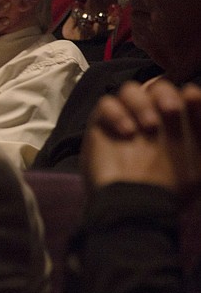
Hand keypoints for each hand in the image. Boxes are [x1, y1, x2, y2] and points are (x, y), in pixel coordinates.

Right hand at [82, 80, 200, 194]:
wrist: (133, 207)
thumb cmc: (167, 189)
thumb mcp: (198, 166)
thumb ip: (200, 130)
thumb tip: (194, 92)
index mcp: (177, 126)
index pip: (183, 95)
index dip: (189, 94)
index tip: (193, 98)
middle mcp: (152, 119)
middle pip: (156, 86)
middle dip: (165, 94)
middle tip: (170, 110)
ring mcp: (125, 121)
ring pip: (130, 89)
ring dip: (142, 102)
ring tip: (148, 126)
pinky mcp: (101, 125)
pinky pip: (106, 104)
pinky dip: (117, 113)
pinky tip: (127, 132)